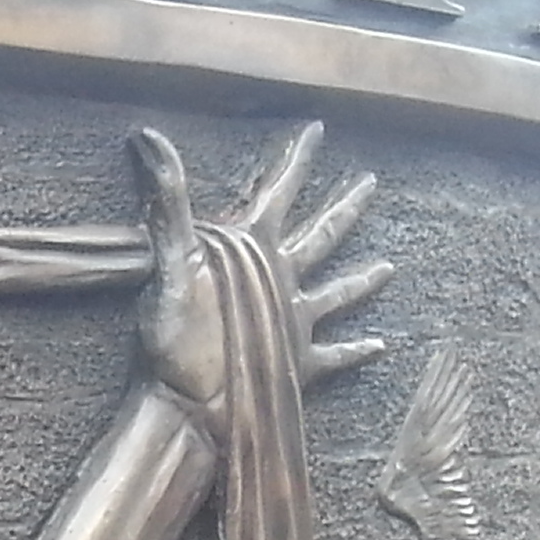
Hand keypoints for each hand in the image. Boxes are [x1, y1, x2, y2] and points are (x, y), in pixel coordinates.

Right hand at [135, 124, 389, 420]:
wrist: (193, 408)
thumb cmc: (179, 340)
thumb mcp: (170, 262)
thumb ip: (166, 202)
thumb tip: (150, 139)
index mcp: (257, 253)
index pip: (281, 192)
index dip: (297, 160)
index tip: (316, 130)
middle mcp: (286, 282)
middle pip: (324, 235)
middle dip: (345, 206)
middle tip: (369, 183)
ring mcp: (298, 324)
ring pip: (339, 293)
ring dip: (362, 280)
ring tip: (389, 267)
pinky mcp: (299, 364)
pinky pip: (335, 355)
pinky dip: (357, 350)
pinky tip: (379, 346)